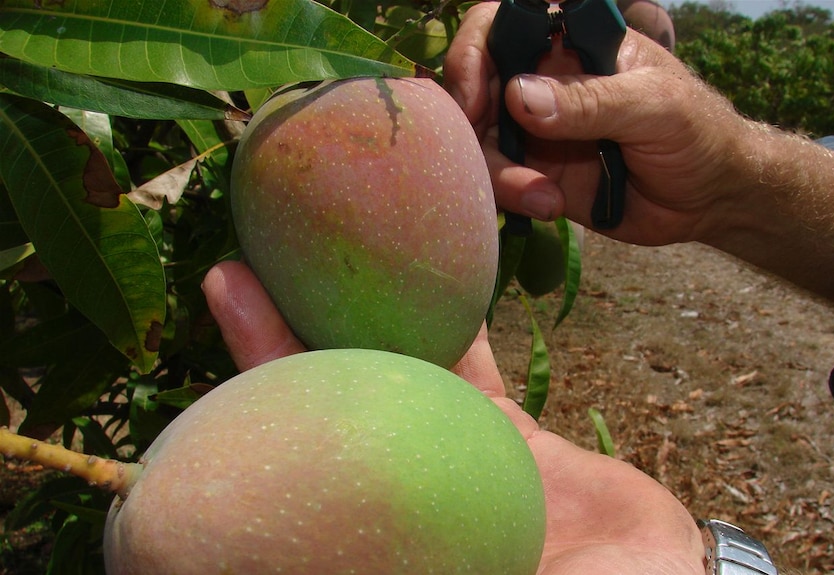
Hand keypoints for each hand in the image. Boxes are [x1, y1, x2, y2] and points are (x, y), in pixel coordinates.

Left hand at [202, 260, 703, 573]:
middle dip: (281, 339)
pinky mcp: (501, 432)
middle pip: (326, 404)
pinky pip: (465, 361)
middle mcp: (399, 492)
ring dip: (354, 309)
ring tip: (321, 240)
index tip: (219, 324)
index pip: (292, 461)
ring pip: (388, 370)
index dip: (248, 399)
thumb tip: (283, 535)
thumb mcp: (496, 574)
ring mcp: (449, 456)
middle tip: (237, 267)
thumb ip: (411, 542)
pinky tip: (426, 260)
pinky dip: (445, 314)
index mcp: (374, 529)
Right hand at [443, 2, 833, 303]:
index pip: (500, 25)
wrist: (709, 197)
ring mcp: (533, 130)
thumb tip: (519, 96)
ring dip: (500, 173)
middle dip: (473, 126)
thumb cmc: (696, 131)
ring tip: (544, 198)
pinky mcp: (534, 173)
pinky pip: (498, 181)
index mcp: (569, 43)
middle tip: (498, 159)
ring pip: (479, 141)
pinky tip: (549, 207)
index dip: (473, 52)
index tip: (473, 95)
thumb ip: (591, 100)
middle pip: (474, 87)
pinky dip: (512, 197)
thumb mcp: (653, 106)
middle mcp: (542, 81)